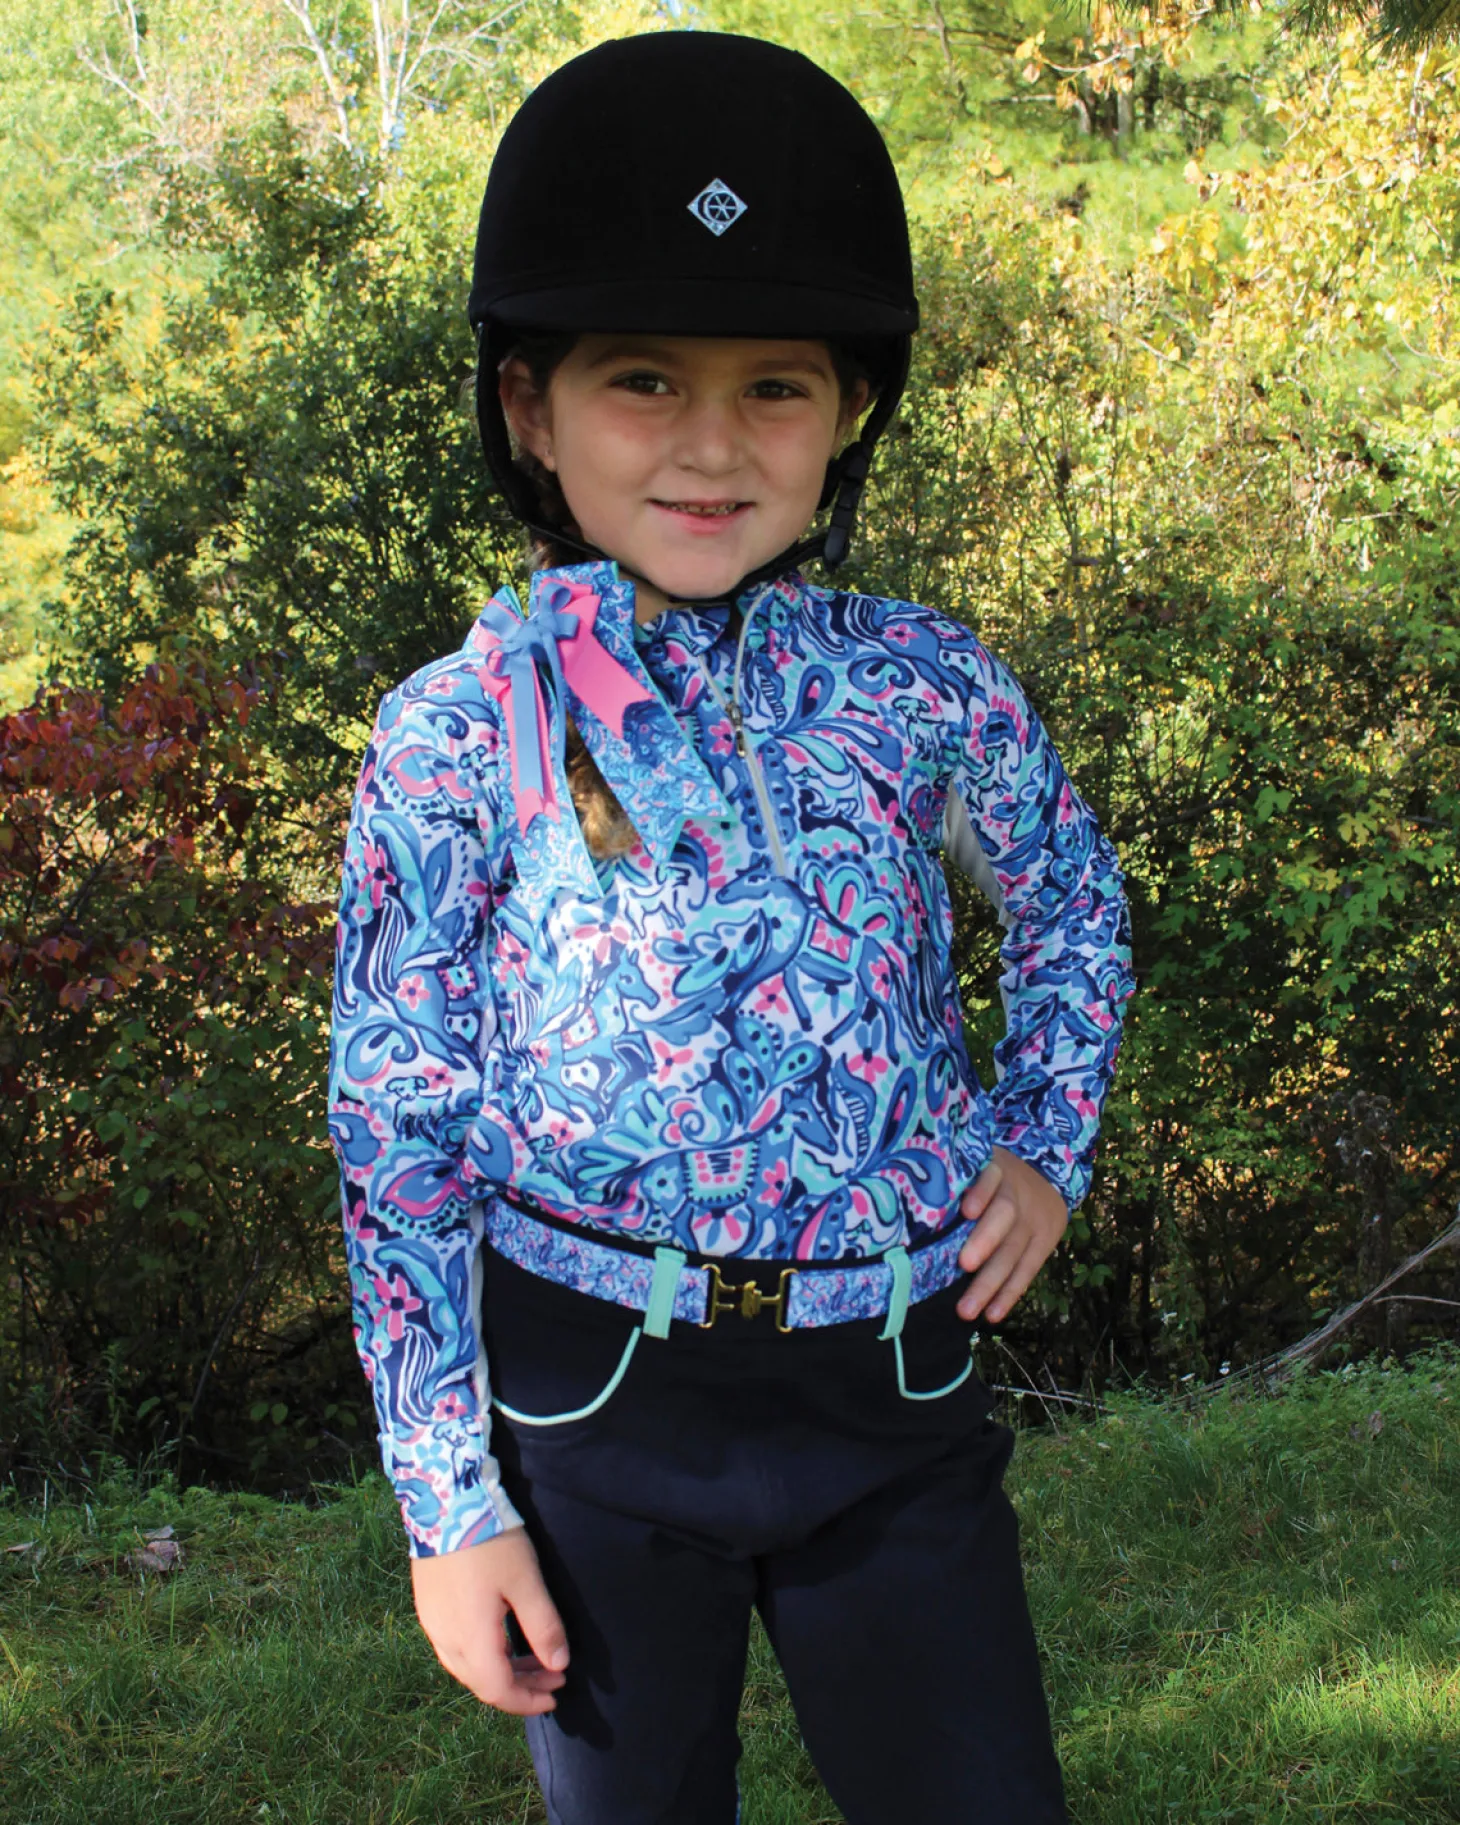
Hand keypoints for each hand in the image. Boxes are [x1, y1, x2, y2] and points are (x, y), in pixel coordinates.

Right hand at [410, 1526, 568, 1714]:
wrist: (445, 1503)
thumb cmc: (491, 1542)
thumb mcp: (526, 1582)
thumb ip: (544, 1627)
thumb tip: (558, 1665)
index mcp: (470, 1640)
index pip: (498, 1691)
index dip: (527, 1701)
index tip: (555, 1695)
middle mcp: (445, 1640)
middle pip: (482, 1683)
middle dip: (520, 1687)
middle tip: (553, 1674)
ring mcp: (432, 1624)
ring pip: (467, 1667)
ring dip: (501, 1671)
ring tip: (533, 1660)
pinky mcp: (427, 1608)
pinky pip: (455, 1648)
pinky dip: (483, 1655)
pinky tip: (501, 1639)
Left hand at [955, 1146, 1068, 1322]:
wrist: (1048, 1175)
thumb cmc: (993, 1177)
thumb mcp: (979, 1164)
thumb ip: (954, 1180)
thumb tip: (907, 1203)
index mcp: (996, 1169)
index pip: (990, 1176)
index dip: (981, 1192)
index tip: (965, 1210)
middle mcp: (1017, 1193)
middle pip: (1004, 1216)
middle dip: (985, 1241)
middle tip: (963, 1264)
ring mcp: (1033, 1220)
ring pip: (1012, 1252)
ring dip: (990, 1283)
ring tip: (966, 1310)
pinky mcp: (1045, 1242)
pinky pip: (1027, 1271)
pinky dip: (1008, 1294)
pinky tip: (991, 1314)